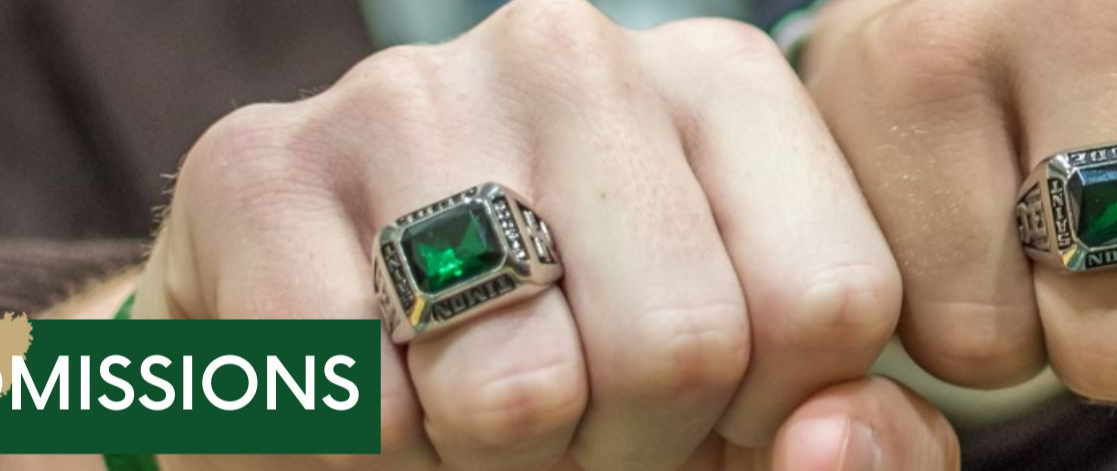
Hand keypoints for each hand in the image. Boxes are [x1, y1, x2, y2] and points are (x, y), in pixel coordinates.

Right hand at [131, 1, 953, 468]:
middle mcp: (571, 49)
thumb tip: (827, 441)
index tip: (705, 408)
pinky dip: (376, 461)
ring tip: (470, 406)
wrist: (338, 361)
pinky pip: (370, 415)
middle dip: (627, 450)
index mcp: (724, 83)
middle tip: (569, 426)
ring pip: (522, 391)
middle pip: (681, 346)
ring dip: (496, 460)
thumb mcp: (754, 414)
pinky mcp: (255, 169)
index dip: (765, 418)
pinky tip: (372, 394)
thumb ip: (862, 439)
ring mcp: (406, 93)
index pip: (828, 305)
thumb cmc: (584, 382)